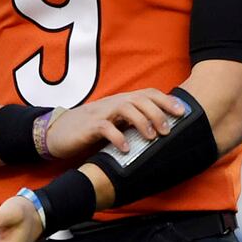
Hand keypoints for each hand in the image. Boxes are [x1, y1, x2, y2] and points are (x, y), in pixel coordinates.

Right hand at [44, 90, 188, 157]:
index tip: (183, 112)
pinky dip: (118, 138)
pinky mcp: (89, 126)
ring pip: (126, 109)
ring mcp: (101, 113)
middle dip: (158, 113)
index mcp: (122, 100)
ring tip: (151, 137)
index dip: (166, 101)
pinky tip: (126, 148)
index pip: (148, 94)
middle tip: (168, 130)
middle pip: (140, 99)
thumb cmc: (91, 128)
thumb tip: (161, 130)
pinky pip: (106, 128)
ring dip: (141, 122)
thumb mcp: (115, 122)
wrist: (58, 131)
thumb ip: (133, 122)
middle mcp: (114, 103)